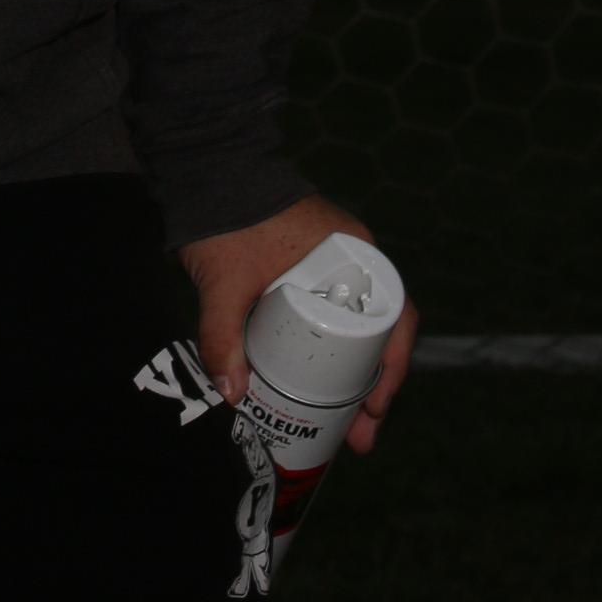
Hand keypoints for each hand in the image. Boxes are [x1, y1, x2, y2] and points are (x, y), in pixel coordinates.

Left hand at [177, 193, 418, 457]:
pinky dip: (329, 352)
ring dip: (351, 376)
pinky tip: (315, 384)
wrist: (205, 166)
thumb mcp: (226, 281)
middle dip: (372, 389)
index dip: (393, 369)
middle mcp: (352, 260)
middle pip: (377, 334)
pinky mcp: (306, 270)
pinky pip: (330, 317)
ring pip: (353, 330)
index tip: (374, 410)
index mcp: (354, 255)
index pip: (395, 319)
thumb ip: (222, 335)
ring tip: (340, 426)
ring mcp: (331, 265)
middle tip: (357, 436)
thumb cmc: (227, 215)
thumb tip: (231, 396)